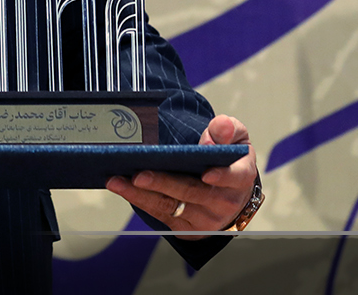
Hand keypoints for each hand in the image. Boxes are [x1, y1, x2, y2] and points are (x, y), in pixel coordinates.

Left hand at [105, 114, 256, 239]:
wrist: (229, 192)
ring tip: (118, 181)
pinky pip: (160, 215)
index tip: (207, 175)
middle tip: (140, 174)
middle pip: (191, 192)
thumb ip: (229, 129)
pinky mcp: (186, 228)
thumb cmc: (230, 160)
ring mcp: (204, 219)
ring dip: (141, 194)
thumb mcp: (236, 139)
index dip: (222, 176)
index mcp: (240, 178)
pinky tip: (122, 187)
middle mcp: (224, 203)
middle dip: (163, 184)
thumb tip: (220, 129)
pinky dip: (139, 200)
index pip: (234, 178)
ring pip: (170, 206)